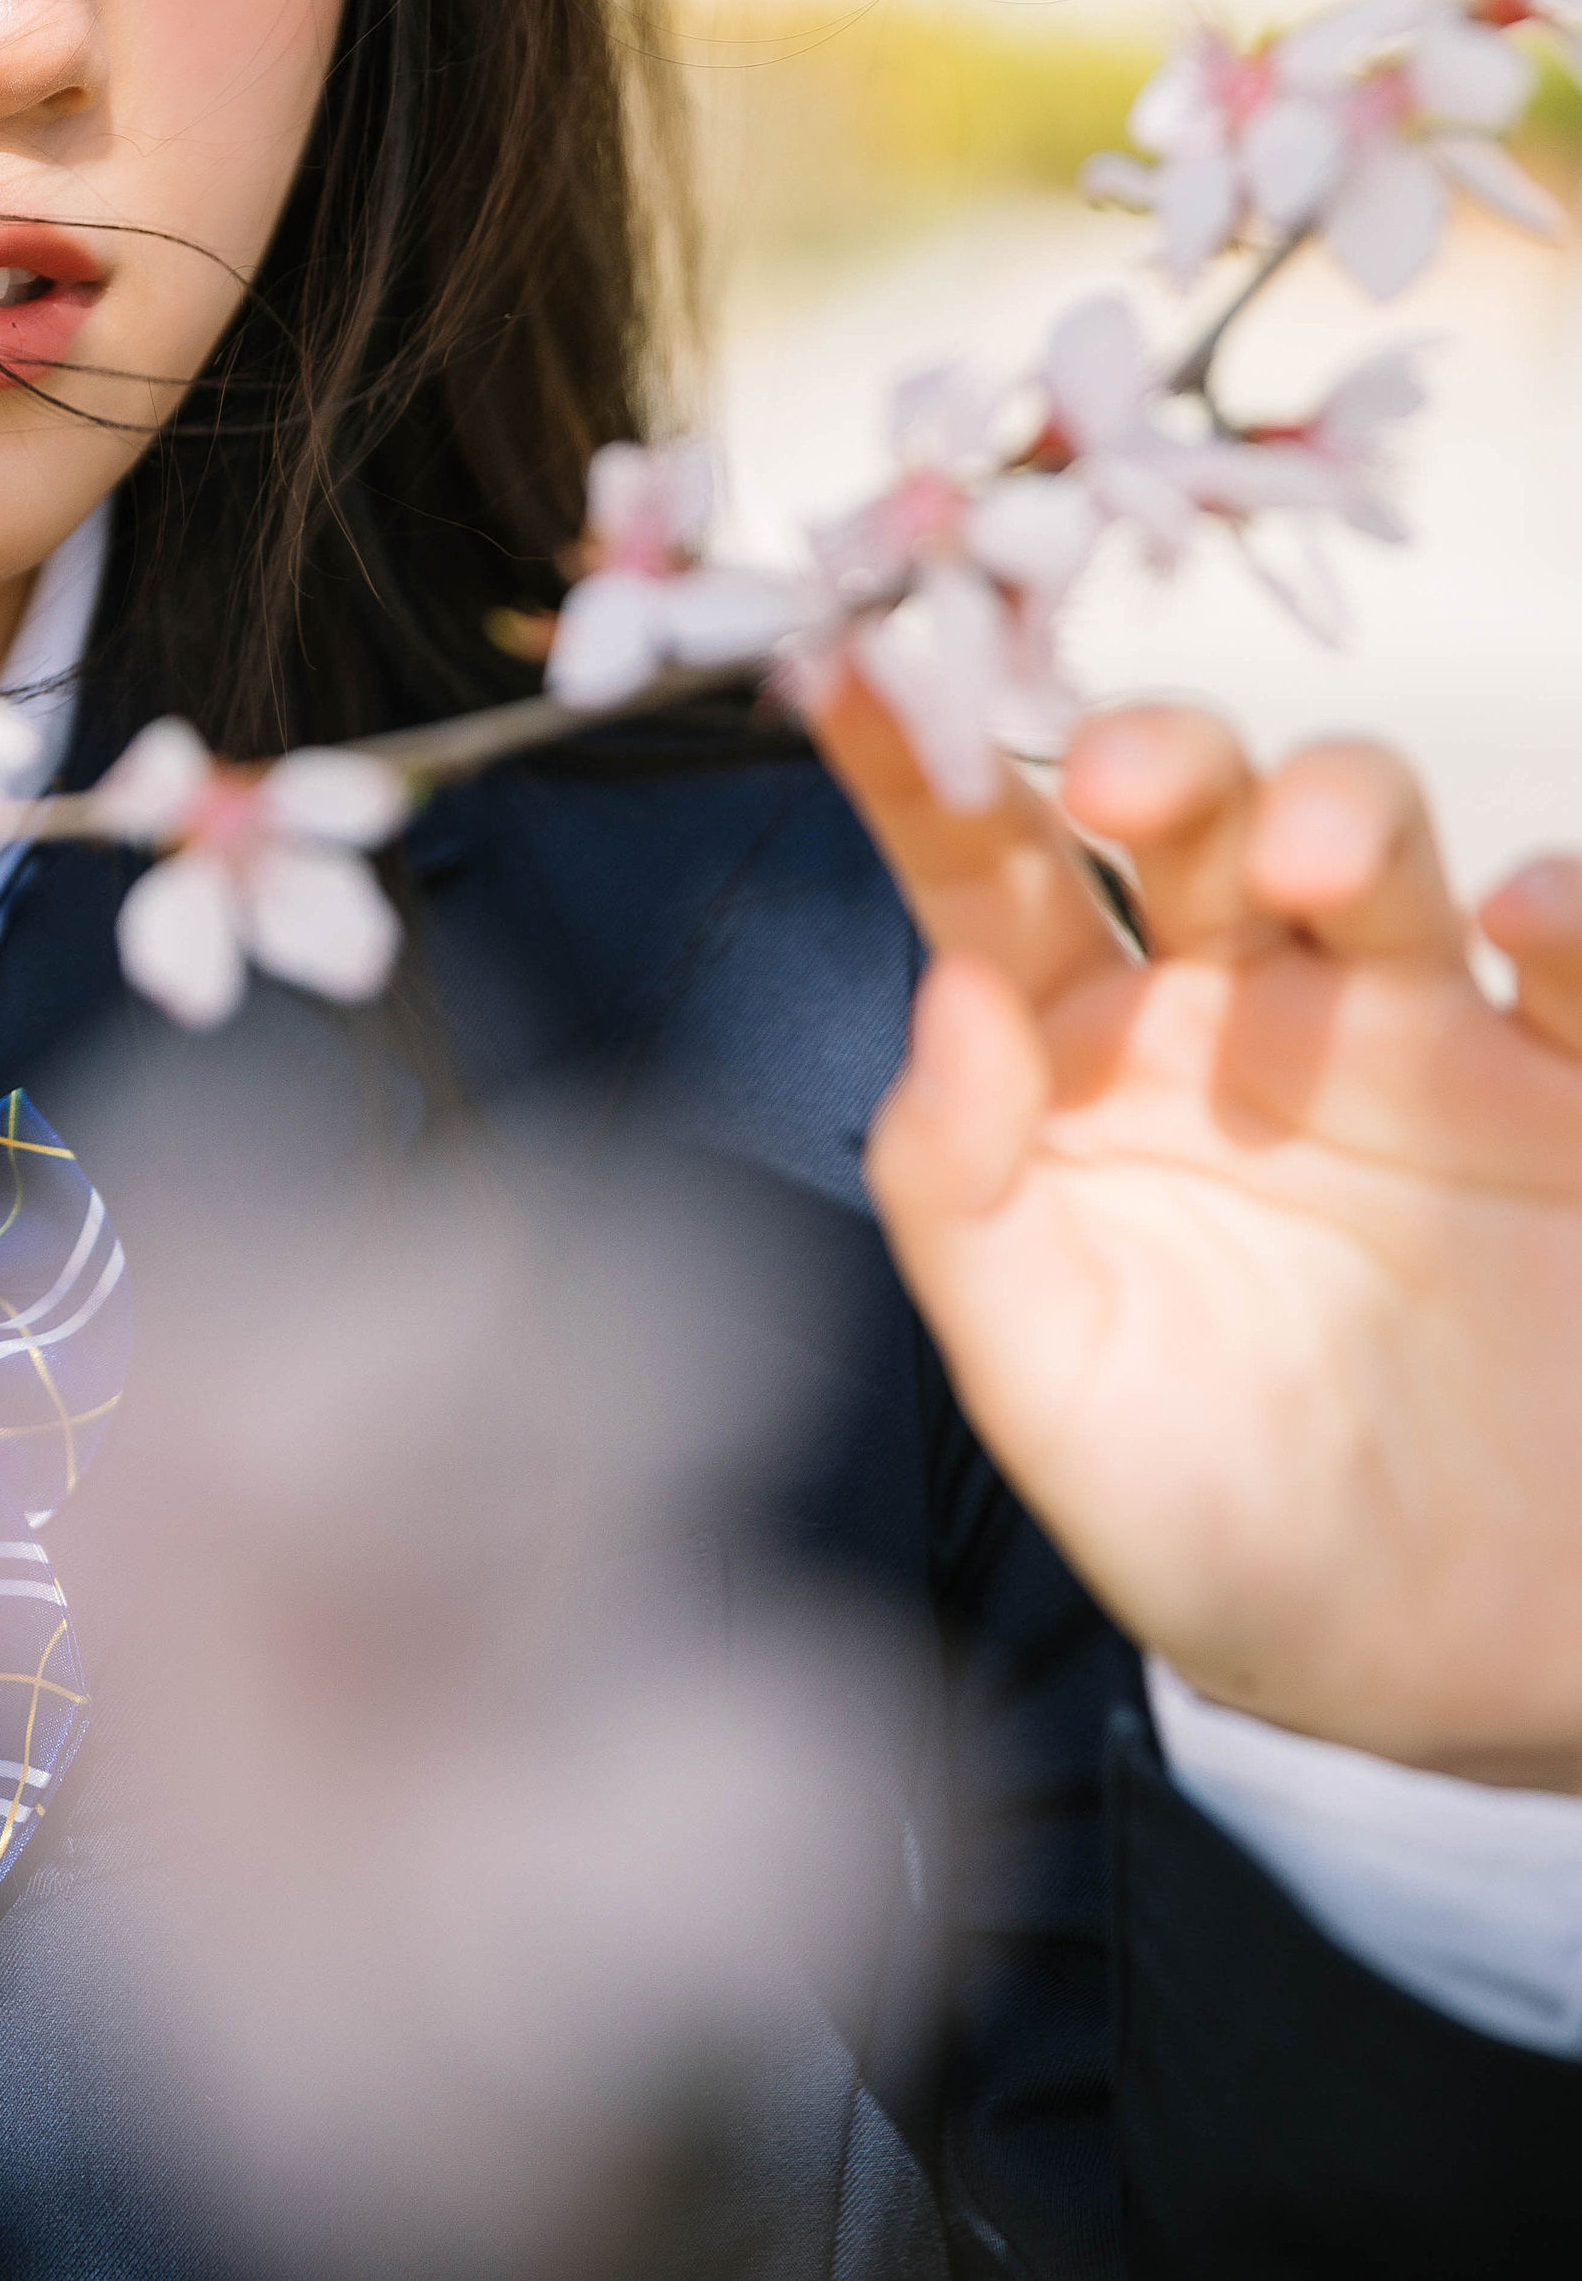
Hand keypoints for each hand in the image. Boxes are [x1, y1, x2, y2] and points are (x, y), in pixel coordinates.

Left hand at [812, 665, 1581, 1787]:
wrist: (1456, 1683)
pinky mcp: (1575, 1100)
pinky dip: (1571, 911)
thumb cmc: (1225, 1525)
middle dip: (1158, 753)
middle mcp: (1240, 1009)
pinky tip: (1529, 925)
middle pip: (1189, 813)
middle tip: (1117, 779)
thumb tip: (941, 1001)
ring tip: (1313, 862)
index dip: (915, 768)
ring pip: (1374, 840)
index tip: (844, 670)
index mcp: (1082, 1058)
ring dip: (1343, 806)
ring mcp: (1414, 1038)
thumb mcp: (1052, 1393)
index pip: (980, 879)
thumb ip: (963, 1202)